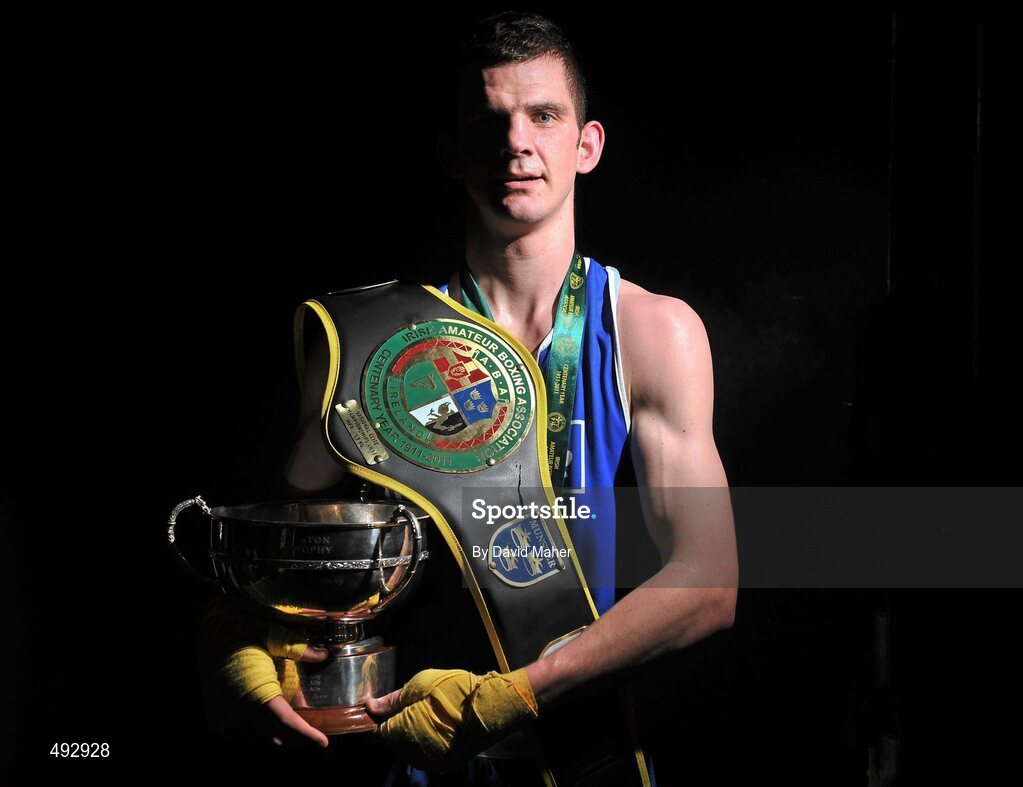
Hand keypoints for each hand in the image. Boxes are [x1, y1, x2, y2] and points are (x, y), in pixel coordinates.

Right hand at [197, 595, 329, 746]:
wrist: (205, 636)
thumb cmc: (239, 633)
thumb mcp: (271, 635)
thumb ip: (298, 648)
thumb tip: (324, 655)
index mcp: (256, 693)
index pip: (287, 722)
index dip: (306, 734)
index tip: (323, 743)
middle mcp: (240, 711)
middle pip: (275, 736)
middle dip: (297, 738)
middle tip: (314, 735)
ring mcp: (226, 717)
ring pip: (259, 738)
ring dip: (278, 736)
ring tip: (295, 729)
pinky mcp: (217, 717)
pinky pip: (242, 733)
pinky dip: (259, 731)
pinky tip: (270, 721)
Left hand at [366, 668, 537, 770]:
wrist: (491, 707)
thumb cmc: (453, 691)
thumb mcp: (419, 685)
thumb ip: (392, 700)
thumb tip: (370, 706)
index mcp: (402, 733)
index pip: (379, 732)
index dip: (380, 718)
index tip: (387, 706)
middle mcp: (413, 753)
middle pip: (394, 742)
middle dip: (396, 726)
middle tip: (410, 706)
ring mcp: (430, 761)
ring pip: (409, 750)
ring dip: (410, 735)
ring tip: (424, 714)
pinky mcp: (445, 763)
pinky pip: (426, 754)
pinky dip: (425, 742)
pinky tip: (435, 726)